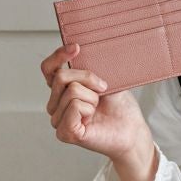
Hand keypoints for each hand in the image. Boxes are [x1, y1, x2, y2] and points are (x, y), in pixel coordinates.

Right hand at [40, 42, 152, 160]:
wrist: (132, 129)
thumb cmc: (119, 106)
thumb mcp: (104, 79)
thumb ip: (88, 67)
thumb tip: (77, 48)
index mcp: (62, 91)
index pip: (48, 69)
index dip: (58, 56)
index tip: (76, 48)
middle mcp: (55, 105)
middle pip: (61, 77)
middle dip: (89, 80)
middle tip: (102, 92)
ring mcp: (57, 120)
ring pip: (71, 91)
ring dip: (92, 98)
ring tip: (97, 109)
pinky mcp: (64, 133)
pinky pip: (74, 106)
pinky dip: (88, 109)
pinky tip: (91, 119)